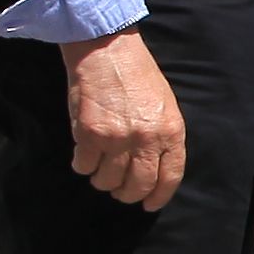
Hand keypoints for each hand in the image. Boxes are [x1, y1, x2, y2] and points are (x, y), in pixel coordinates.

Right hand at [61, 27, 185, 211]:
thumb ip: (162, 137)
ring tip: (98, 169)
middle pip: (138, 185)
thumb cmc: (136, 74)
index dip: (158, 196)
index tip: (148, 204)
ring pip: (108, 180)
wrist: (108, 48)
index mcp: (171, 131)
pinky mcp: (90, 134)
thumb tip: (152, 168)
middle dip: (126, 194)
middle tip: (117, 189)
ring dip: (101, 180)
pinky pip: (84, 166)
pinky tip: (82, 155)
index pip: (170, 177)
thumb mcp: (164, 105)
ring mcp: (118, 138)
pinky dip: (82, 165)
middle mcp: (147, 139)